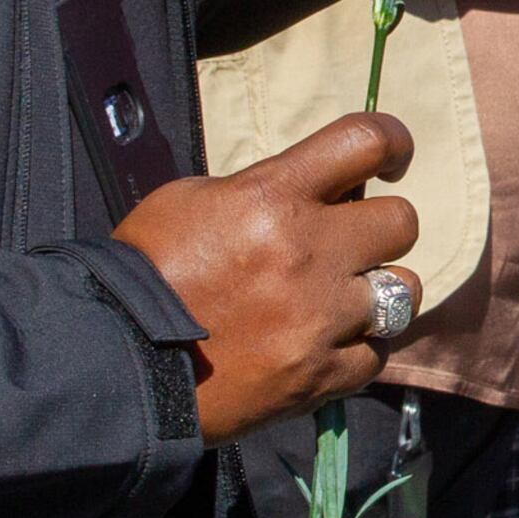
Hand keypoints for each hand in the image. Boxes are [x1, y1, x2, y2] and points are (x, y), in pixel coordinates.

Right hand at [113, 112, 420, 443]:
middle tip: (350, 243)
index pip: (366, 142)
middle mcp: (309, 252)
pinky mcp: (319, 376)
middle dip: (378, 227)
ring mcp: (320, 318)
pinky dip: (358, 349)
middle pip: (402, 221)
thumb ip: (262, 188)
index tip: (392, 156)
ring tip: (343, 299)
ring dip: (377, 291)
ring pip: (403, 291)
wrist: (115, 361)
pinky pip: (377, 354)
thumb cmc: (143, 271)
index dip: (392, 141)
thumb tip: (317, 187)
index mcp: (273, 196)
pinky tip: (328, 344)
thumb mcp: (191, 200)